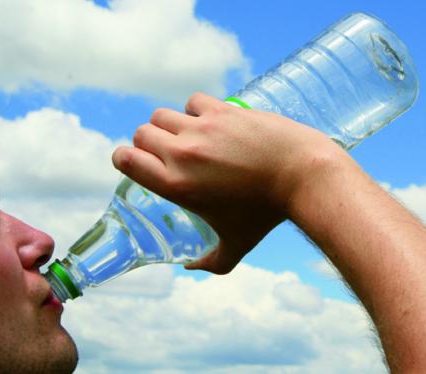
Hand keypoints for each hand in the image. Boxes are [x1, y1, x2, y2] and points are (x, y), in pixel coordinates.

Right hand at [112, 93, 344, 273]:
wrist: (301, 175)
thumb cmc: (267, 214)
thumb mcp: (237, 245)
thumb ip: (212, 263)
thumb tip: (191, 267)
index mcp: (176, 185)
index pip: (125, 160)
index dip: (126, 160)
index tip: (141, 164)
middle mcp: (182, 154)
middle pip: (141, 134)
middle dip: (150, 144)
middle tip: (172, 155)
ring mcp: (202, 128)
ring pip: (163, 115)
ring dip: (171, 126)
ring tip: (192, 138)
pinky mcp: (222, 110)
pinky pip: (193, 101)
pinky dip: (197, 110)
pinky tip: (213, 124)